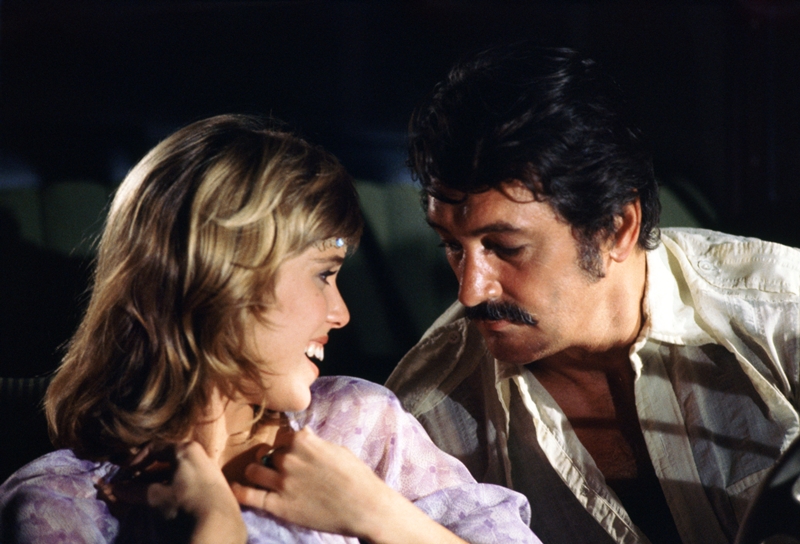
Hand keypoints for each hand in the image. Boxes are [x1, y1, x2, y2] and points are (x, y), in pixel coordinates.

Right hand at [101, 442, 246, 543]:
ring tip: (146, 496)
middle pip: (167, 459)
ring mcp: (210, 469)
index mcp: (186, 449)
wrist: (220, 523)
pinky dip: (174, 488)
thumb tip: (114, 489)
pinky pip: (189, 481)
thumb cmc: (185, 502)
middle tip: (133, 486)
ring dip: (159, 482)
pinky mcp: (215, 485)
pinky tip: (166, 502)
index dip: (136, 460)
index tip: (125, 474)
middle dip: (147, 473)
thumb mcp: (156, 497)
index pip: (154, 447)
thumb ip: (134, 491)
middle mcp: (200, 454)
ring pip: (178, 471)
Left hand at [230, 427, 467, 543]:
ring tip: (262, 478)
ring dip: (256, 472)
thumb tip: (302, 433)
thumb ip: (314, 441)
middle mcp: (289, 459)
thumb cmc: (356, 476)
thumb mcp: (336, 449)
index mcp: (303, 441)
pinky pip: (248, 495)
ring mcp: (282, 483)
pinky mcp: (279, 506)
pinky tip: (236, 488)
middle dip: (273, 460)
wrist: (365, 507)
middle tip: (281, 469)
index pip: (281, 437)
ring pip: (253, 470)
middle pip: (268, 454)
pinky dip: (239, 491)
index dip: (285, 445)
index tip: (289, 452)